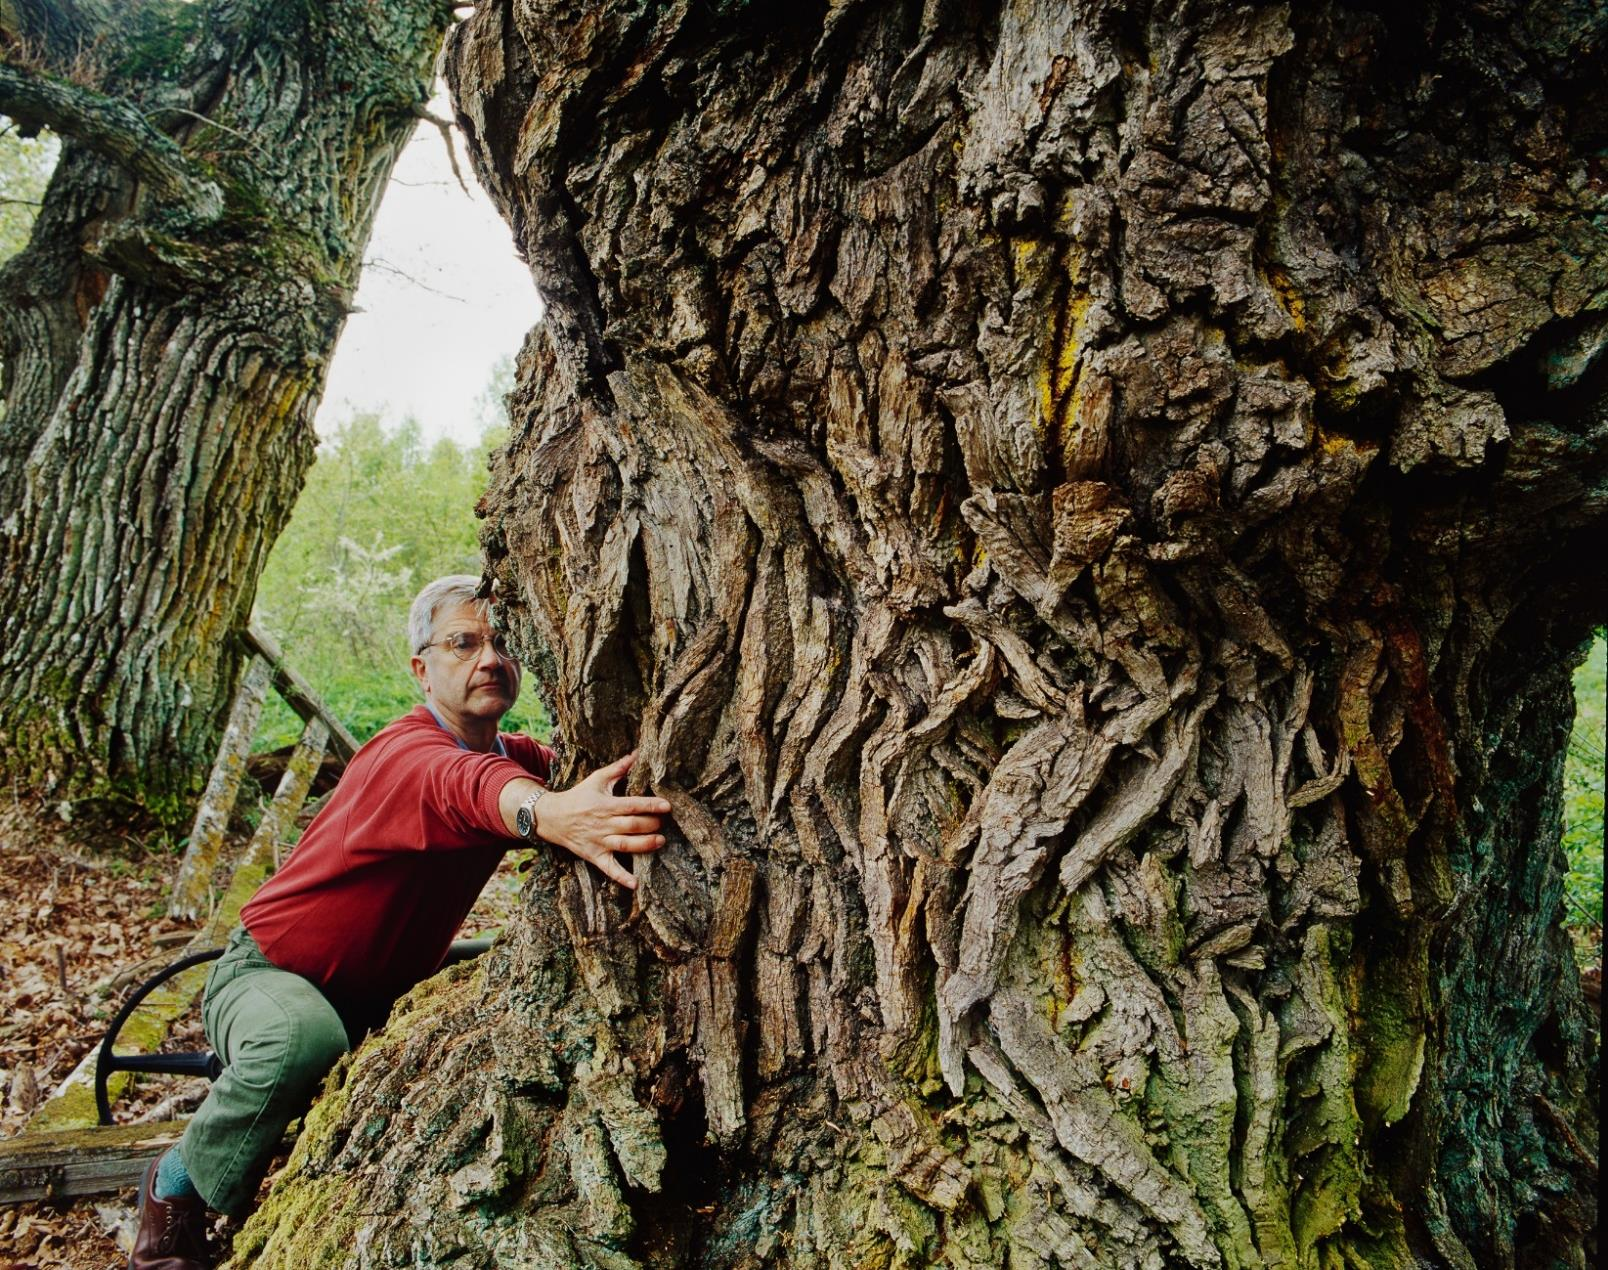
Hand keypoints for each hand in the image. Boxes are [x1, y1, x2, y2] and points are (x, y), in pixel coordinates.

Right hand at [535, 753, 669, 888]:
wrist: (551, 817)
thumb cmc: (578, 796)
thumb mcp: (597, 779)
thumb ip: (619, 768)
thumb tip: (639, 753)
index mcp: (605, 805)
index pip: (632, 805)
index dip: (651, 806)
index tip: (667, 806)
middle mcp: (603, 824)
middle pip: (632, 826)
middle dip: (651, 824)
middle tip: (665, 823)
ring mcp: (599, 842)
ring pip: (625, 845)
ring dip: (644, 845)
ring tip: (660, 842)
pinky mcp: (594, 856)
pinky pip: (609, 869)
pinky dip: (622, 877)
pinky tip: (636, 884)